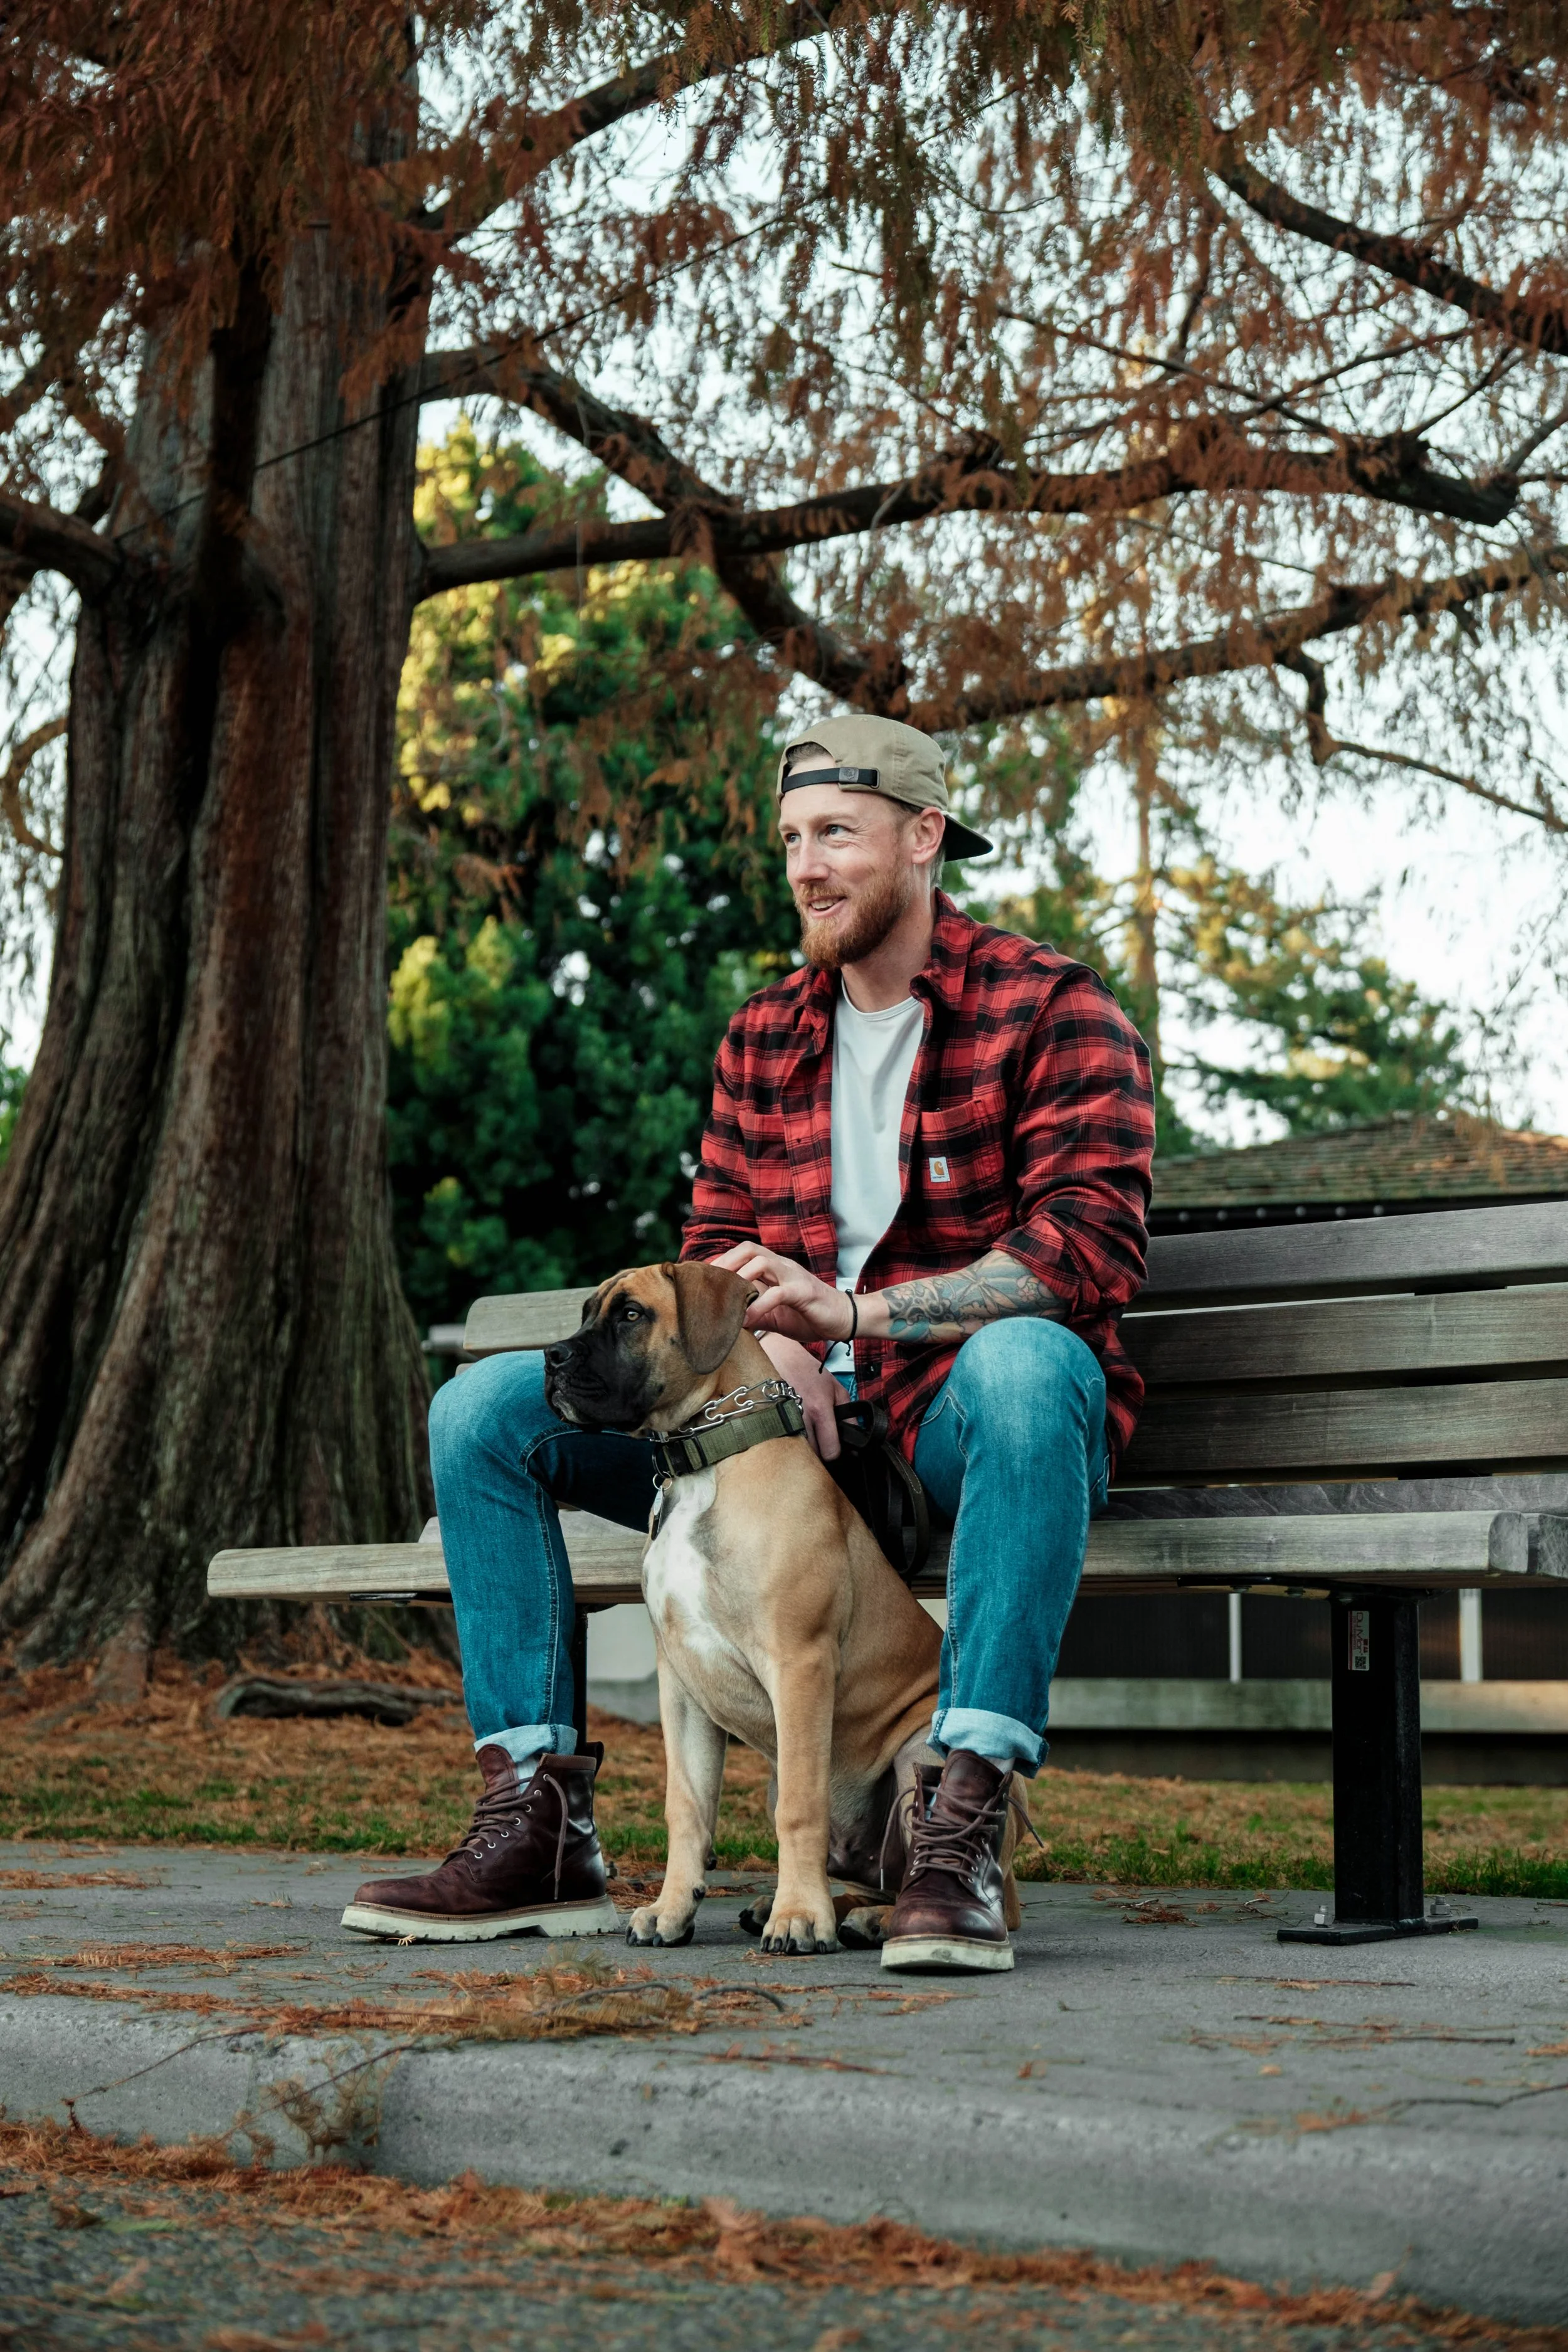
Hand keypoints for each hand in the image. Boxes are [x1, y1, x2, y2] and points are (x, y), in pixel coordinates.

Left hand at [711, 1242, 854, 1345]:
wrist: (845, 1319)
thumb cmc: (809, 1315)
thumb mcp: (775, 1314)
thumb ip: (753, 1312)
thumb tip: (727, 1320)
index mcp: (775, 1269)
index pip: (743, 1254)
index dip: (722, 1262)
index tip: (703, 1279)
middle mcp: (782, 1266)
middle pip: (749, 1248)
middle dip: (725, 1262)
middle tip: (708, 1283)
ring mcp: (794, 1276)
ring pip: (761, 1262)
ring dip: (739, 1278)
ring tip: (724, 1299)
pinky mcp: (804, 1293)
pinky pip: (778, 1293)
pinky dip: (759, 1306)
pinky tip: (747, 1321)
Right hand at [756, 1333, 847, 1461]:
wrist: (781, 1358)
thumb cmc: (809, 1372)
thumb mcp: (837, 1390)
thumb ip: (849, 1415)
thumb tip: (855, 1438)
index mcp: (820, 1410)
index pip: (830, 1450)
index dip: (835, 1453)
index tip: (835, 1448)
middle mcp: (801, 1418)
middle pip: (813, 1455)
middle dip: (820, 1452)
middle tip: (821, 1441)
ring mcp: (783, 1421)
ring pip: (798, 1452)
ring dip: (805, 1449)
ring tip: (808, 1436)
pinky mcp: (770, 1422)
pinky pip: (783, 1443)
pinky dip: (790, 1442)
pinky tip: (793, 1432)